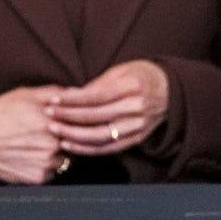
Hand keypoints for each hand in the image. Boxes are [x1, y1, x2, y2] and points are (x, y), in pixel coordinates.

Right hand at [0, 85, 68, 183]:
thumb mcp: (25, 94)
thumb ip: (54, 93)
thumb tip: (77, 92)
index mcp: (53, 120)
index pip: (79, 122)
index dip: (75, 120)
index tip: (67, 119)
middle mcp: (52, 143)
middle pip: (74, 141)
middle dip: (67, 137)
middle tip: (49, 132)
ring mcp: (46, 162)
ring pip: (66, 158)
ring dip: (59, 153)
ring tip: (38, 144)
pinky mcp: (38, 177)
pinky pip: (53, 172)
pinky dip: (47, 165)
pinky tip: (32, 156)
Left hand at [48, 60, 171, 154]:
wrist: (171, 91)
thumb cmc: (142, 76)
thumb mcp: (122, 71)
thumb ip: (98, 85)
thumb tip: (71, 96)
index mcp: (133, 86)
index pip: (97, 96)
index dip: (73, 100)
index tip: (54, 100)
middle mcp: (137, 108)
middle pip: (97, 117)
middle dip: (69, 117)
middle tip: (49, 115)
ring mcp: (138, 125)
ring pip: (101, 136)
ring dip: (75, 135)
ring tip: (56, 131)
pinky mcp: (138, 138)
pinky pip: (109, 148)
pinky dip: (88, 149)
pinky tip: (71, 145)